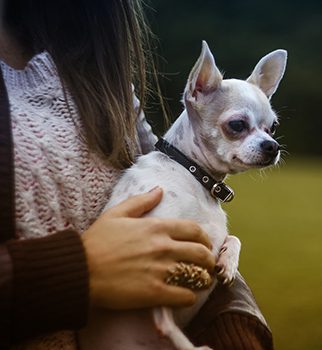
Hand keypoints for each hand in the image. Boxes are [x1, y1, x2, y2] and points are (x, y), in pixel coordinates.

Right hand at [82, 187, 214, 309]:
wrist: (80, 270)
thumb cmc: (97, 241)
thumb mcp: (117, 213)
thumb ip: (141, 201)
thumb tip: (159, 190)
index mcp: (157, 227)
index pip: (194, 230)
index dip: (205, 239)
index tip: (204, 245)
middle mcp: (164, 247)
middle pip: (202, 253)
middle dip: (209, 260)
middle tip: (206, 266)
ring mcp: (161, 270)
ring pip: (198, 275)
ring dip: (203, 279)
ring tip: (200, 282)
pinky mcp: (155, 293)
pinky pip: (185, 296)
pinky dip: (190, 297)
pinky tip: (185, 296)